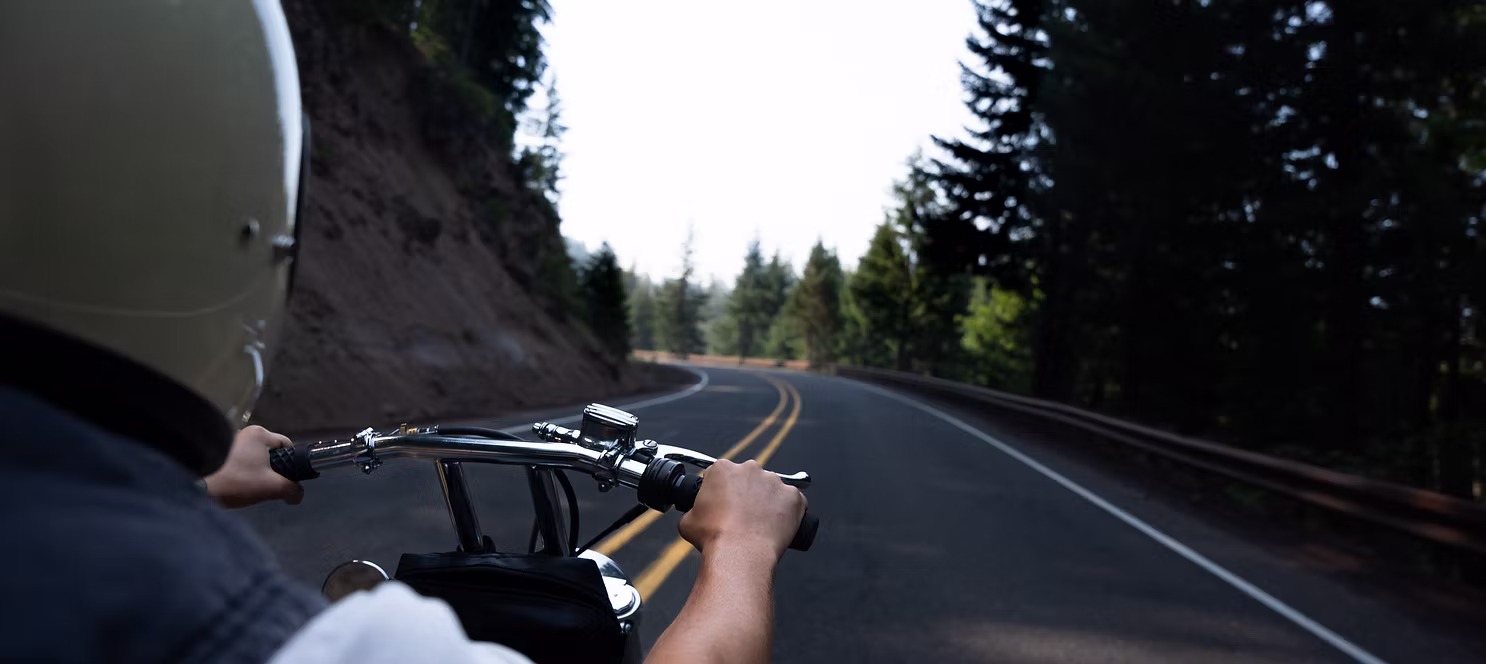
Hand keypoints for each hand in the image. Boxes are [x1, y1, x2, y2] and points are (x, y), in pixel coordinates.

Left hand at [204, 425, 305, 508]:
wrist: (194, 485)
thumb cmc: (236, 481)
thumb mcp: (270, 487)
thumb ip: (291, 489)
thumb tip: (297, 495)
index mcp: (259, 434)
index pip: (286, 444)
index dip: (290, 463)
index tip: (284, 479)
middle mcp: (244, 433)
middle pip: (269, 453)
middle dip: (270, 472)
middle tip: (265, 487)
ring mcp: (228, 442)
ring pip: (253, 460)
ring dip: (254, 474)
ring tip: (246, 489)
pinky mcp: (216, 453)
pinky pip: (237, 463)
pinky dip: (239, 475)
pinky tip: (233, 487)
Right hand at [679, 459, 806, 560]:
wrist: (739, 554)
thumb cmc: (714, 538)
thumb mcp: (687, 522)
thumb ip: (692, 511)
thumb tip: (694, 516)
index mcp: (722, 469)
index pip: (722, 474)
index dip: (722, 491)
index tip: (724, 505)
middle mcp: (750, 469)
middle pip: (749, 478)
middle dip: (747, 494)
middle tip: (743, 516)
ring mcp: (775, 481)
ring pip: (772, 489)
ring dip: (768, 502)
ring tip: (761, 525)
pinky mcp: (794, 497)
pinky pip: (793, 502)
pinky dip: (788, 513)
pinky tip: (778, 528)